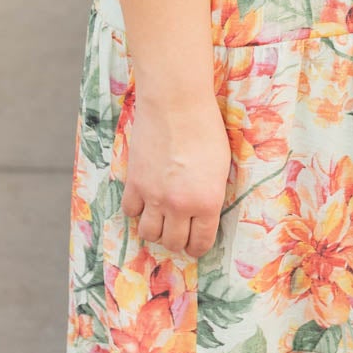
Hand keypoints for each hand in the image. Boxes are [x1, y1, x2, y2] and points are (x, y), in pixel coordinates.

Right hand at [119, 89, 232, 257]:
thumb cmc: (206, 129)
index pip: (201, 242)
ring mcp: (154, 196)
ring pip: (149, 233)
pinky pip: (130, 212)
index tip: (195, 246)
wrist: (176, 104)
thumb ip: (211, 194)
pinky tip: (144, 201)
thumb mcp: (222, 166)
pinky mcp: (134, 183)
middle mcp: (180, 205)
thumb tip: (204, 212)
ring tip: (160, 219)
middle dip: (177, 241)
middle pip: (173, 242)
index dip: (198, 248)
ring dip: (155, 230)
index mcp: (207, 202)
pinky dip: (137, 211)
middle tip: (178, 232)